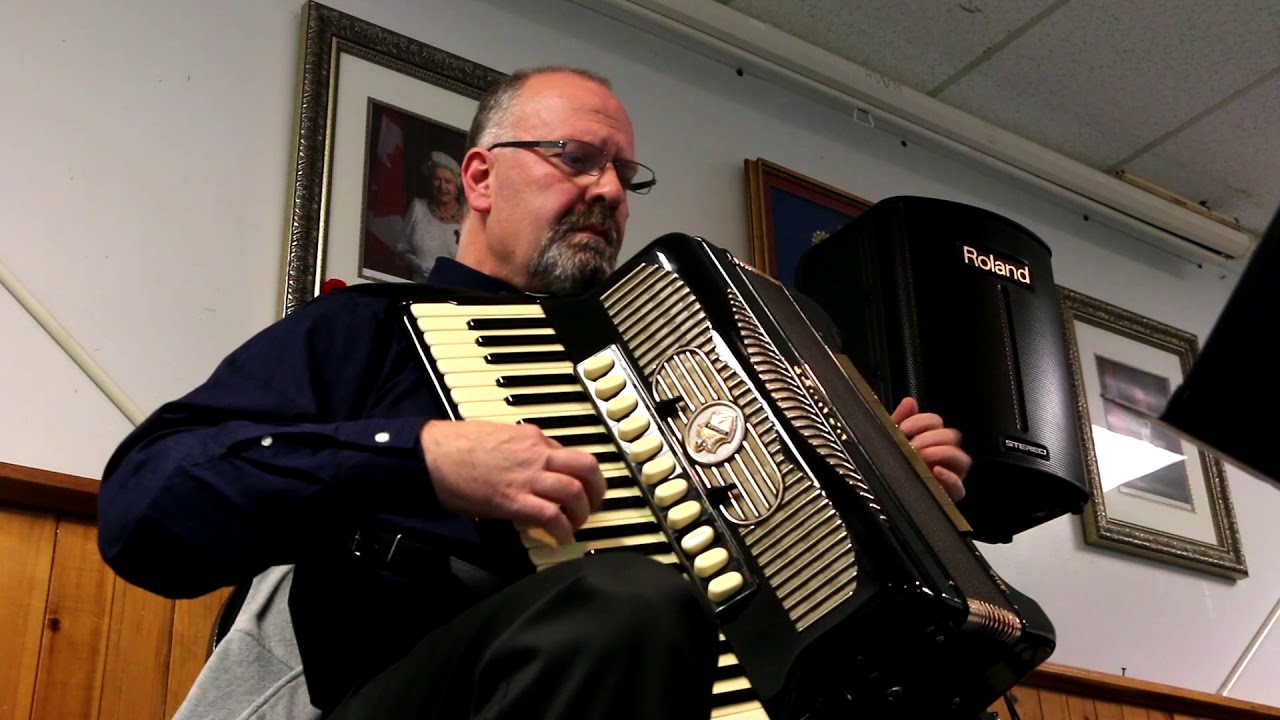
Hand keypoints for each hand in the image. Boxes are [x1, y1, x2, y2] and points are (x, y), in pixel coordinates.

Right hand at [419, 420, 606, 544]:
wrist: (429, 455)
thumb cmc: (453, 446)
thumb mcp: (494, 435)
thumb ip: (518, 446)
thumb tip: (529, 459)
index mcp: (531, 437)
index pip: (570, 453)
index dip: (579, 474)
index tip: (578, 488)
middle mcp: (535, 453)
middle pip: (586, 467)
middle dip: (597, 489)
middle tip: (592, 505)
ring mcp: (526, 477)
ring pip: (574, 491)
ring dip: (582, 513)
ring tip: (575, 525)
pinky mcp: (513, 500)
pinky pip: (551, 515)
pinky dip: (562, 530)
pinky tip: (561, 539)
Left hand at [891, 397, 970, 501]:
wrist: (885, 498)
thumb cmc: (890, 467)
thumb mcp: (889, 441)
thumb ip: (898, 420)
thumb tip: (910, 402)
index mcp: (929, 440)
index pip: (936, 421)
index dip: (922, 421)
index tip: (904, 428)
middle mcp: (943, 455)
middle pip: (952, 436)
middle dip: (932, 437)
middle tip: (914, 445)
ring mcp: (949, 474)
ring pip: (963, 458)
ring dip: (944, 453)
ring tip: (923, 456)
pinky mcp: (949, 495)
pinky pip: (960, 487)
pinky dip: (950, 478)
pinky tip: (936, 472)